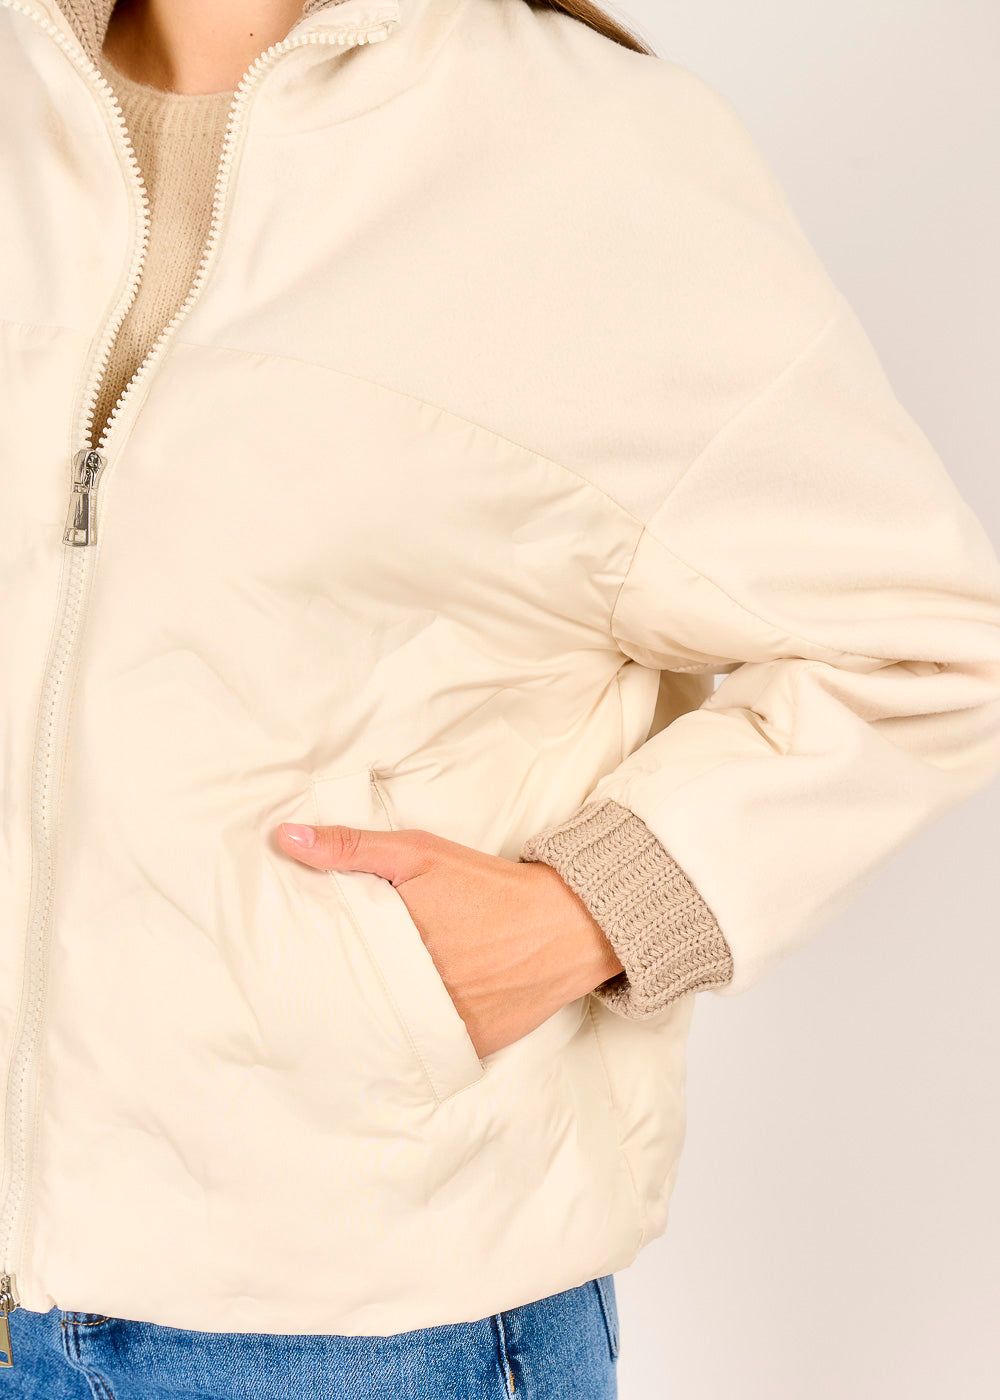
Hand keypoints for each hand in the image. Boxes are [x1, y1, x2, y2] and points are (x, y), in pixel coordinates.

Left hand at [275, 820, 624, 1058]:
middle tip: (312, 996)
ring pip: (388, 1033)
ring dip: (372, 1025)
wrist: (567, 924)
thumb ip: (352, 846)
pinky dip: (411, 1046)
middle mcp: (420, 989)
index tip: (292, 965)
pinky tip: (396, 1035)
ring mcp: (447, 1023)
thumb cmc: (489, 885)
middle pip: (360, 1000)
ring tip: (345, 1020)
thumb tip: (285, 838)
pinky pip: (426, 1054)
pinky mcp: (471, 1046)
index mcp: (399, 941)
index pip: (335, 963)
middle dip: (341, 996)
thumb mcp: (420, 852)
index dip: (314, 964)